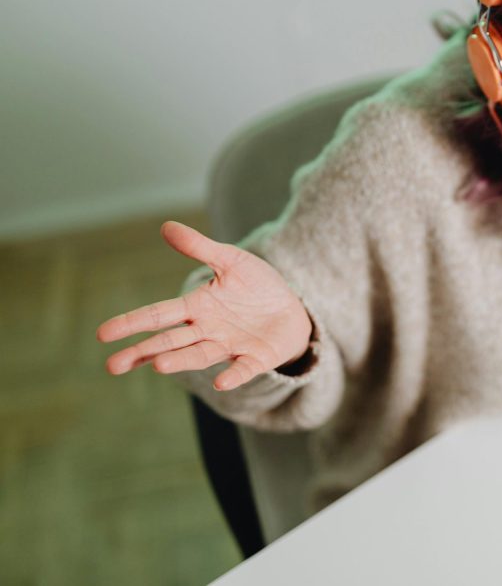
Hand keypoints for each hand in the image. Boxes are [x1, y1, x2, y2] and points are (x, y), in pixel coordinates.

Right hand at [97, 221, 312, 390]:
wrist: (292, 309)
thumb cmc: (257, 286)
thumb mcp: (231, 261)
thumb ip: (201, 247)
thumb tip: (166, 226)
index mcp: (197, 307)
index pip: (159, 315)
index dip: (132, 322)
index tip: (103, 333)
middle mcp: (208, 331)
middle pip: (170, 342)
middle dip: (143, 352)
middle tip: (113, 365)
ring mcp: (231, 346)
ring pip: (200, 355)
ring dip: (181, 360)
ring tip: (159, 365)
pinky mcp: (257, 358)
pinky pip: (243, 369)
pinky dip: (233, 375)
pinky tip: (221, 382)